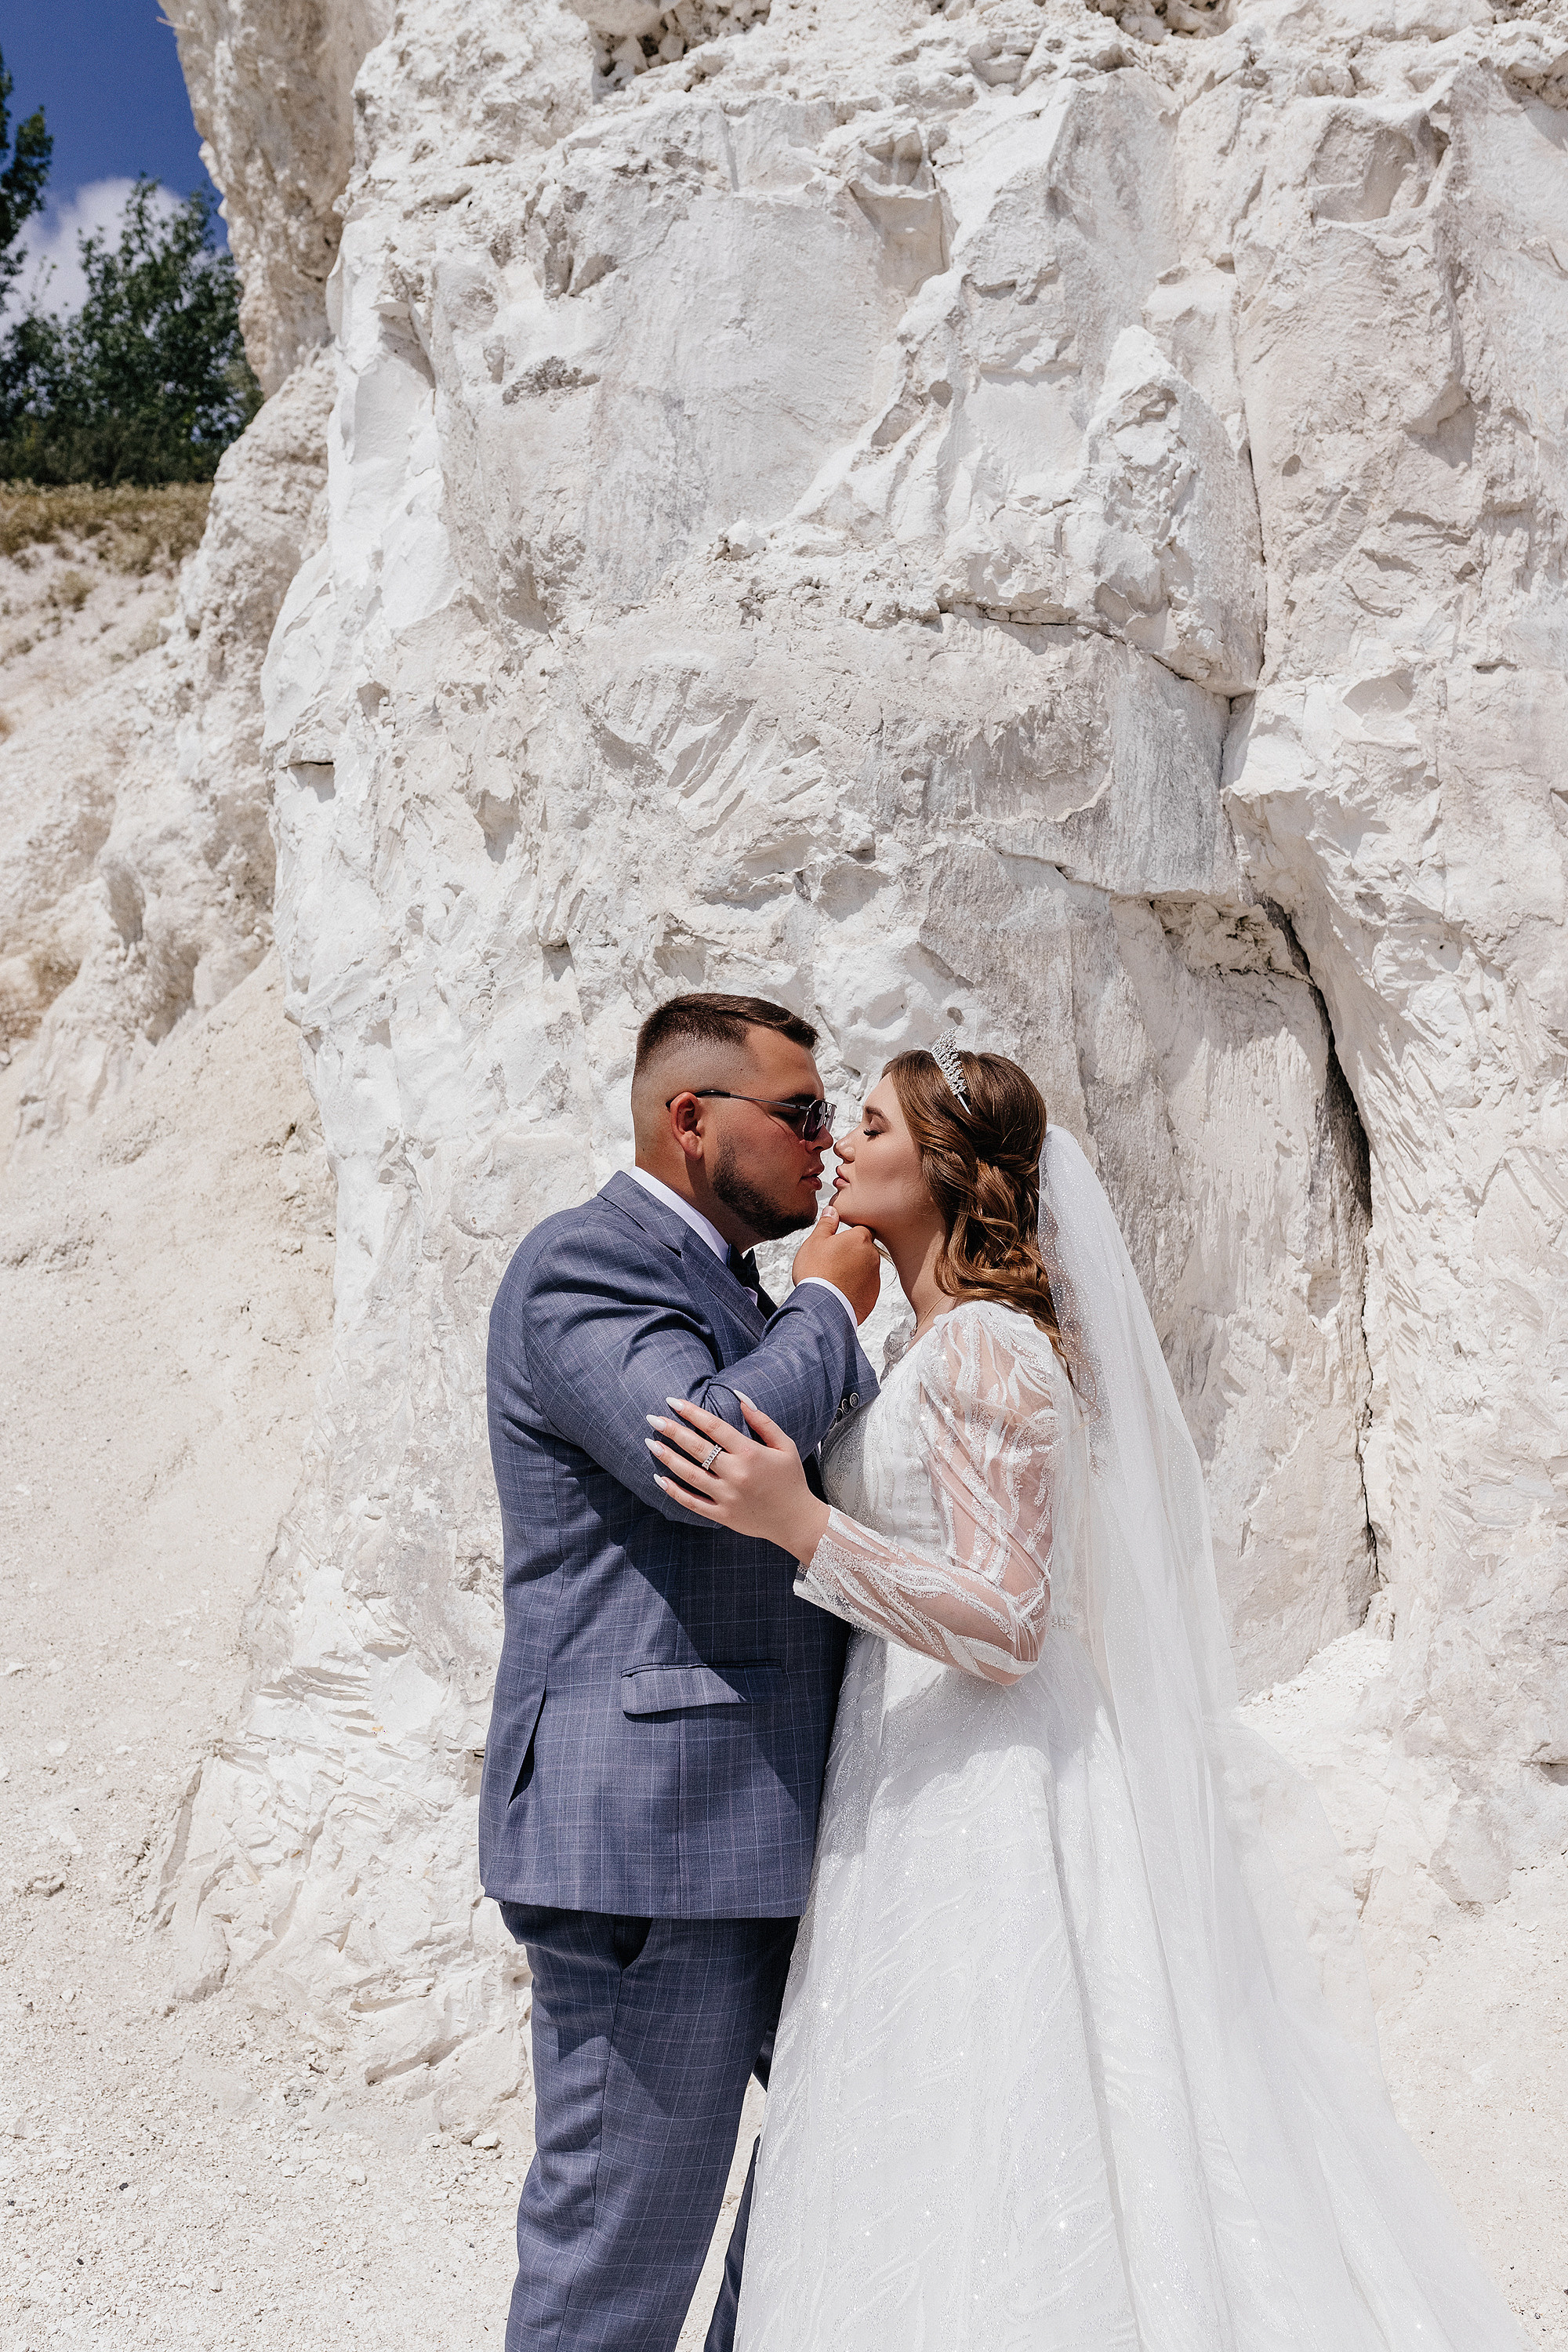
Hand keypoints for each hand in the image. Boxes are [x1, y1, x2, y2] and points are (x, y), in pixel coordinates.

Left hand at [645, 1394, 830, 1563]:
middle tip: (652, 1418)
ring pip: (689, 1475)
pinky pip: (692, 1503)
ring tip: (651, 1443)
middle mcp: (735, 1474)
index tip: (672, 1401)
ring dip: (667, 1458)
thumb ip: (763, 1422)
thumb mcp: (785, 1445)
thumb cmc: (791, 1479)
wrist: (796, 1520)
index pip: (714, 1427)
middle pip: (696, 1448)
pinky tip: (659, 1478)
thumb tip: (740, 1398)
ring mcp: (727, 1496)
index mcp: (750, 1453)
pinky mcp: (722, 1515)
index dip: (691, 1412)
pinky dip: (673, 1491)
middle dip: (672, 1431)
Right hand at [792, 1205, 880, 1322]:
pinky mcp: (872, 1295)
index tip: (840, 1241)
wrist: (821, 1308)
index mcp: (859, 1239)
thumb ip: (826, 1224)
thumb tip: (832, 1210)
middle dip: (852, 1253)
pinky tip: (840, 1291)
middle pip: (864, 1250)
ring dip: (854, 1271)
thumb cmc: (816, 1272)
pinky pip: (865, 1287)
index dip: (850, 1234)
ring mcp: (874, 1277)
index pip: (862, 1229)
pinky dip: (855, 1288)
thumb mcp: (815, 1242)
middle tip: (832, 1262)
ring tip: (834, 1279)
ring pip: (865, 1268)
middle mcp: (872, 1256)